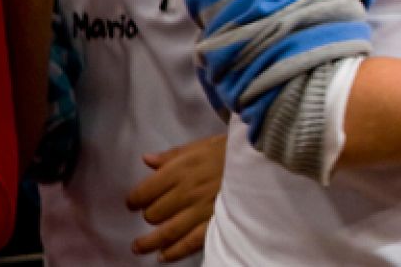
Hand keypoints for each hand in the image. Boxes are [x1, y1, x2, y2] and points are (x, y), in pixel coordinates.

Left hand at [126, 132, 225, 261]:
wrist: (266, 159)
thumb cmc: (235, 150)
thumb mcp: (204, 144)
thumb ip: (174, 154)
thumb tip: (147, 160)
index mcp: (181, 170)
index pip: (145, 191)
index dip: (135, 200)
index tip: (134, 203)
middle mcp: (186, 192)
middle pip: (154, 213)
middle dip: (150, 215)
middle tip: (152, 216)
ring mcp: (201, 210)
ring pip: (166, 232)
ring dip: (150, 242)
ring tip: (139, 247)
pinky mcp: (215, 223)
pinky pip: (190, 243)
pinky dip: (174, 252)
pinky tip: (164, 256)